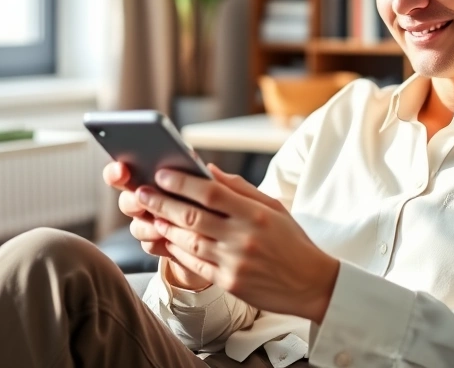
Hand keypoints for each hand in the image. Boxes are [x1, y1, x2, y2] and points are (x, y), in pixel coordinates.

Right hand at [102, 162, 208, 289]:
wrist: (224, 236)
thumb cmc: (216, 201)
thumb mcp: (217, 185)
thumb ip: (207, 174)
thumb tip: (202, 165)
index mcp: (155, 177)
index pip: (123, 171)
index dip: (116, 171)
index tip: (122, 171)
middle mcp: (148, 198)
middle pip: (126, 200)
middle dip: (133, 200)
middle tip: (142, 197)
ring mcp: (150, 222)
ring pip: (136, 226)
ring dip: (147, 225)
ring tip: (160, 225)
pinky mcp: (158, 243)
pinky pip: (149, 245)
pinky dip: (158, 243)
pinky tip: (169, 240)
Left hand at [135, 164, 339, 322]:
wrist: (311, 283)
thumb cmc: (291, 240)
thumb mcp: (273, 207)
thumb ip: (240, 187)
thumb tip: (208, 169)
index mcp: (256, 214)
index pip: (212, 193)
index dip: (183, 182)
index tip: (162, 173)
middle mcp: (244, 237)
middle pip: (193, 216)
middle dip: (163, 203)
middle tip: (142, 193)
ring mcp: (234, 262)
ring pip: (189, 241)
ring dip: (165, 227)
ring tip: (150, 215)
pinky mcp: (229, 283)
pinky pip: (194, 264)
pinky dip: (176, 250)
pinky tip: (166, 239)